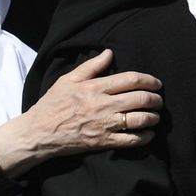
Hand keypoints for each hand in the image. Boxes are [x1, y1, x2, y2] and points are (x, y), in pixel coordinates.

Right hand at [0, 50, 163, 173]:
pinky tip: (148, 134)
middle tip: (159, 101)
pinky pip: (131, 140)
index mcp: (95, 88)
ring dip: (153, 118)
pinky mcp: (103, 142)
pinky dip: (145, 137)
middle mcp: (103, 105)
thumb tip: (110, 53)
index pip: (132, 79)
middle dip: (156, 99)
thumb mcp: (67, 80)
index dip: (150, 81)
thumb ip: (91, 66)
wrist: (37, 132)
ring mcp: (104, 124)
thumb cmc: (52, 104)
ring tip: (155, 117)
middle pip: (141, 99)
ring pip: (140, 119)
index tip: (157, 84)